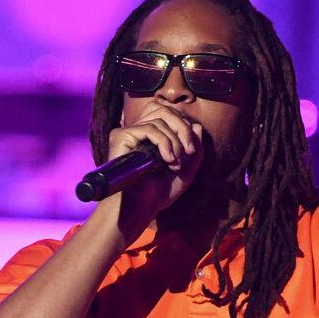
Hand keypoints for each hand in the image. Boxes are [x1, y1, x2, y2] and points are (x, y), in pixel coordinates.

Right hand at [107, 100, 205, 226]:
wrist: (142, 207)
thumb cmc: (160, 193)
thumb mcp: (186, 170)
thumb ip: (195, 149)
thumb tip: (197, 125)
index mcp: (153, 135)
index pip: (171, 114)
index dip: (185, 126)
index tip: (192, 151)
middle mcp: (140, 130)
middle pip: (166, 110)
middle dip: (183, 130)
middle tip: (189, 152)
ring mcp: (130, 132)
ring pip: (160, 119)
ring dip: (174, 142)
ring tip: (175, 163)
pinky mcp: (121, 136)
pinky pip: (149, 128)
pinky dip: (163, 142)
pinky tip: (167, 160)